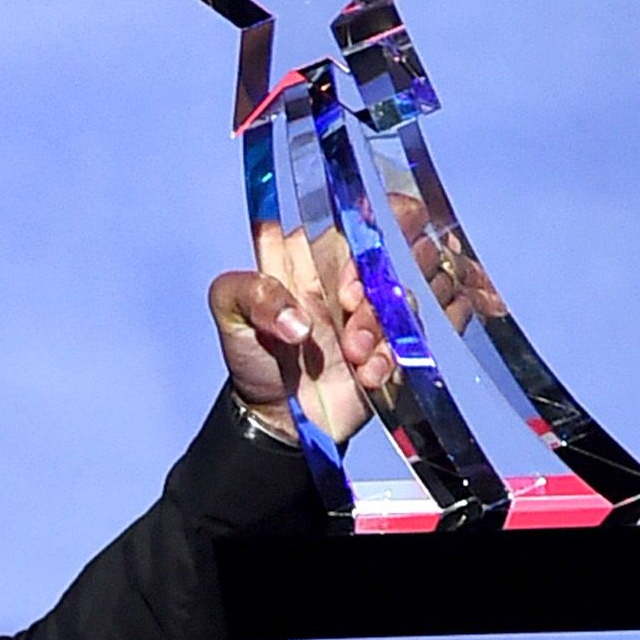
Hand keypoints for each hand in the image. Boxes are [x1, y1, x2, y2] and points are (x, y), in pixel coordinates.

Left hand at [208, 222, 394, 444]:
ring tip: (352, 354)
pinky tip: (366, 375)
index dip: (362, 240)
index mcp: (308, 257)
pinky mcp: (389, 343)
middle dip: (373, 289)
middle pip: (386, 254)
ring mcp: (370, 310)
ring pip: (401, 296)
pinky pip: (409, 337)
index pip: (350, 220)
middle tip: (348, 314)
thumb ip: (248, 292)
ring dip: (379, 327)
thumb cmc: (252, 357)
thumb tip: (297, 319)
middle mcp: (344, 277)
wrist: (278, 418)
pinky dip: (389, 358)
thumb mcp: (230, 315)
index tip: (348, 286)